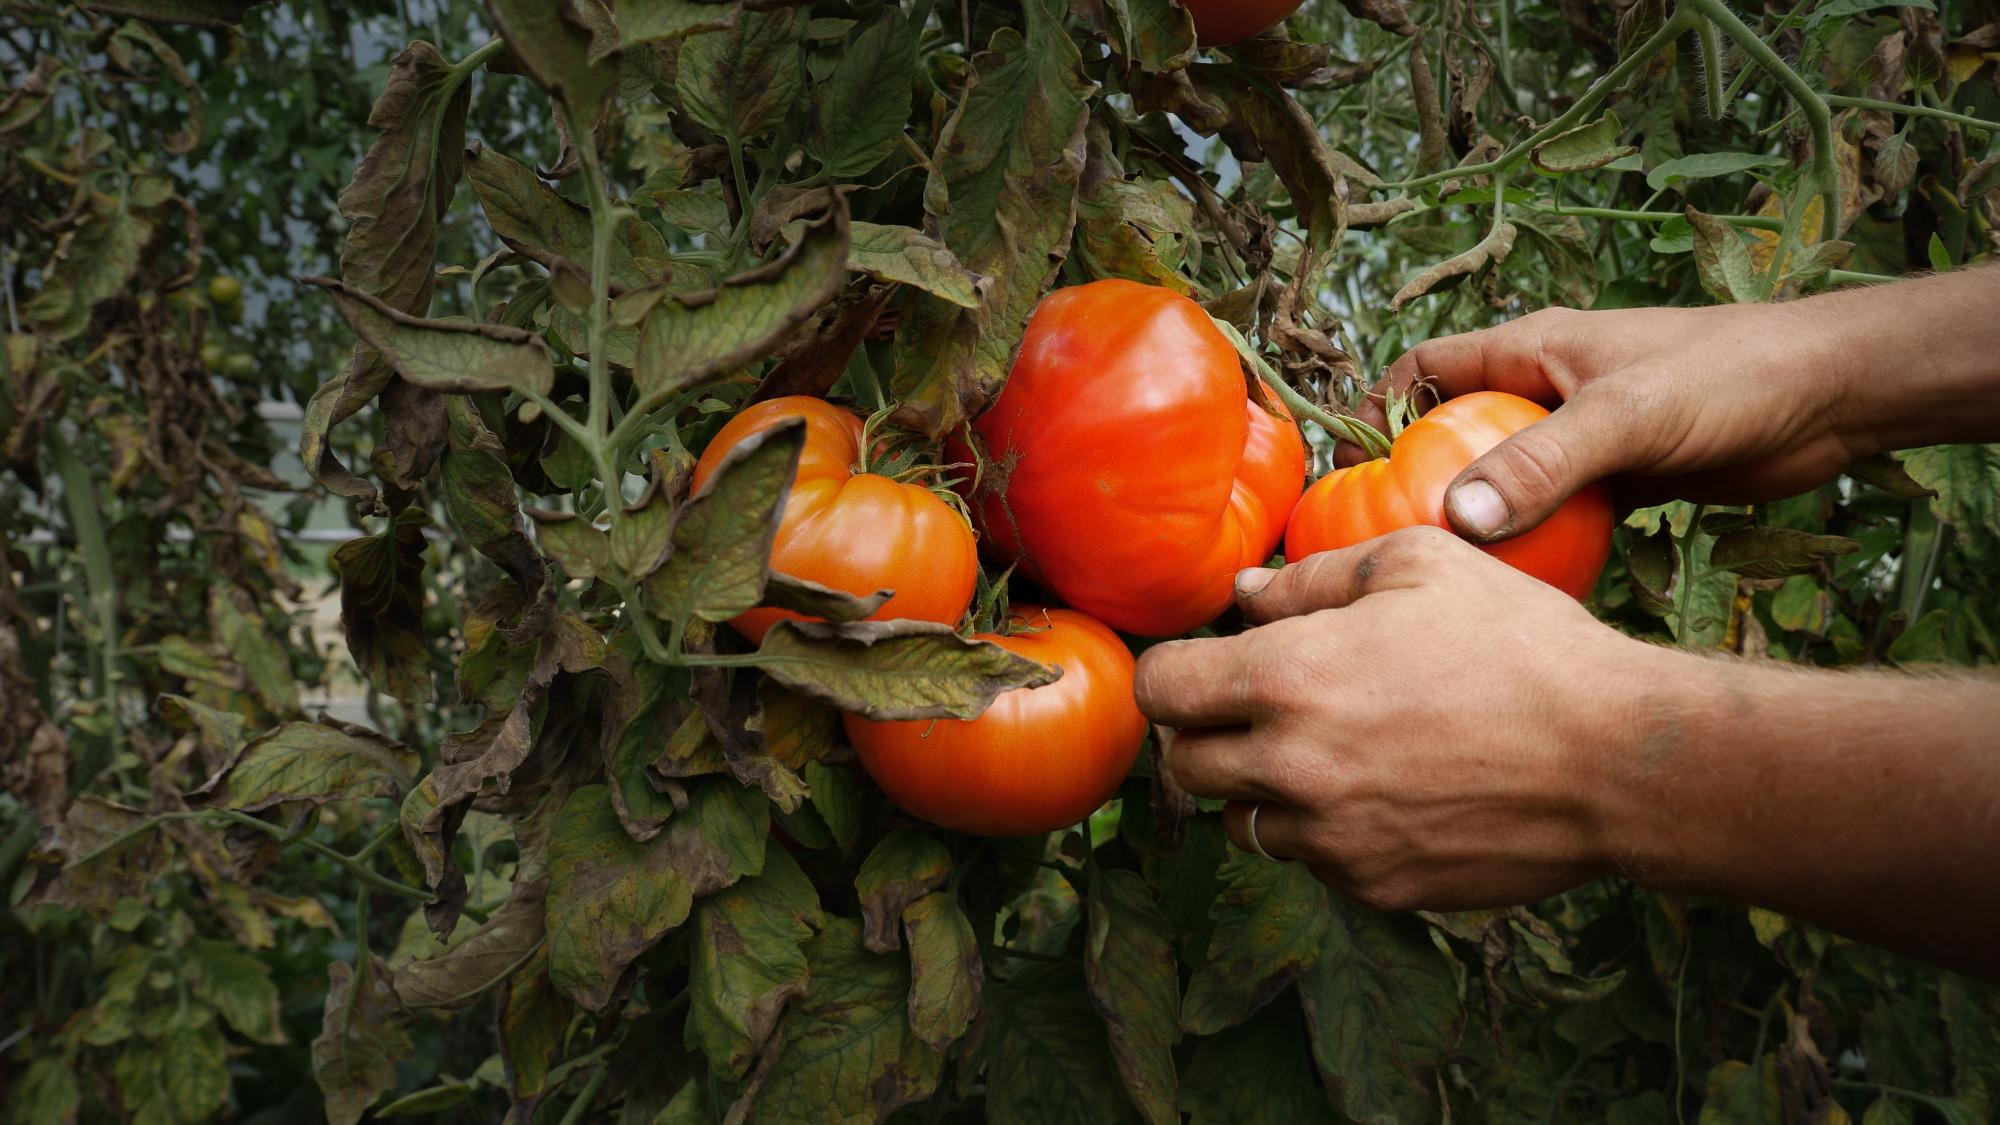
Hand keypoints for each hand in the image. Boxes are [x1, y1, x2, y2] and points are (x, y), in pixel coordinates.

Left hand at [1134, 526, 1664, 910]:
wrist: (1616, 758)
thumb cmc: (1523, 645)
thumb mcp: (1419, 565)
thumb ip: (1311, 578)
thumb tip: (1242, 594)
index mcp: (1288, 677)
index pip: (1161, 691)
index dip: (1174, 674)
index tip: (1203, 667)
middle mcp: (1292, 766)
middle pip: (1184, 764)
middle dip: (1206, 733)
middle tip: (1256, 708)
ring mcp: (1330, 837)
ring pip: (1241, 823)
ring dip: (1262, 789)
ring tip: (1328, 751)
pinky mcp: (1372, 885)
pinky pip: (1311, 861)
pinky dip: (1325, 831)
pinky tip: (1384, 791)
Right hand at [1356, 302, 1863, 542]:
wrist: (1832, 397)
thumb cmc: (1727, 377)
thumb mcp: (1626, 417)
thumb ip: (1541, 464)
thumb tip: (1454, 519)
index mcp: (1532, 348)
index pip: (1426, 369)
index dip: (1378, 410)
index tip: (1347, 469)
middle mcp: (1546, 389)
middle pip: (1455, 433)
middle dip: (1417, 483)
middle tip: (1385, 546)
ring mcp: (1582, 437)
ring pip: (1504, 481)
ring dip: (1477, 523)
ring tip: (1442, 580)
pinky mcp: (1620, 478)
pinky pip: (1554, 514)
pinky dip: (1534, 546)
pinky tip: (1522, 591)